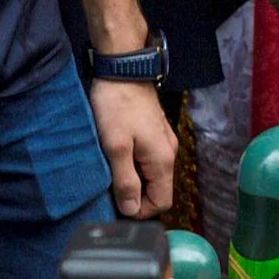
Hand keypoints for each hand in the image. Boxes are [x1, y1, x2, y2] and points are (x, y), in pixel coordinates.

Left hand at [91, 80, 177, 219]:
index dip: (140, 210)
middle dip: (135, 196)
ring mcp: (163, 141)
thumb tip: (131, 210)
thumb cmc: (117, 105)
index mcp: (163, 161)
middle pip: (157, 190)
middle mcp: (169, 153)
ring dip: (133, 179)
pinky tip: (116, 154)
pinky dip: (134, 165)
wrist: (123, 68)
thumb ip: (125, 181)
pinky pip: (149, 159)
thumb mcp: (116, 147)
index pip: (162, 203)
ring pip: (152, 175)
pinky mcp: (155, 131)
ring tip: (110, 170)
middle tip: (109, 187)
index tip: (117, 203)